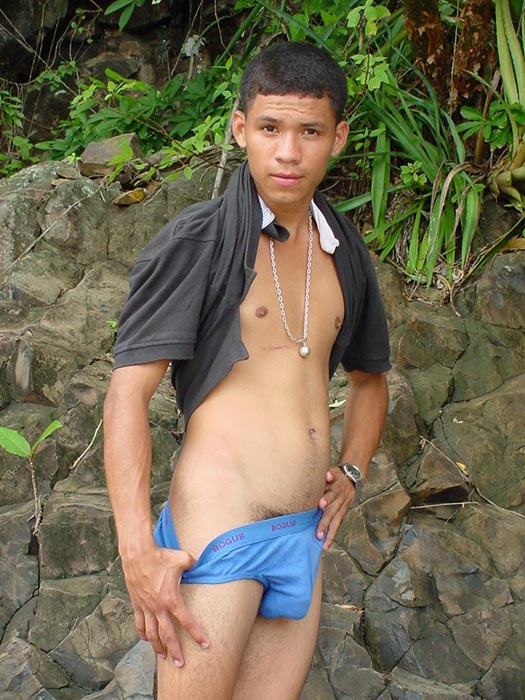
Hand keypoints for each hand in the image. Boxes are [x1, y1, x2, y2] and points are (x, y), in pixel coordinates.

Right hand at [121, 545, 208, 666]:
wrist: (138, 554)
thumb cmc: (161, 556)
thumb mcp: (183, 559)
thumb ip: (192, 564)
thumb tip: (196, 563)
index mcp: (171, 599)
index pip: (187, 621)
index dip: (197, 634)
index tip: (205, 644)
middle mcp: (158, 607)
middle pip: (167, 635)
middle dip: (175, 651)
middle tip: (180, 664)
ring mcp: (146, 607)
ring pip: (151, 633)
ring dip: (157, 646)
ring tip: (162, 656)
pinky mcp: (136, 603)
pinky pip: (139, 623)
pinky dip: (142, 633)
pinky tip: (145, 639)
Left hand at [317, 468, 355, 549]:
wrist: (352, 478)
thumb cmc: (337, 475)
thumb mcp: (334, 472)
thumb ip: (329, 475)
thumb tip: (326, 475)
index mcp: (337, 488)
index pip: (332, 494)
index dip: (327, 499)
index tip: (320, 504)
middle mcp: (340, 500)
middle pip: (332, 512)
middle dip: (325, 522)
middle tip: (318, 533)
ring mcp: (342, 508)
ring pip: (335, 521)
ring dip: (329, 532)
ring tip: (323, 542)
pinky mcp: (342, 513)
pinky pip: (337, 525)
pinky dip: (332, 535)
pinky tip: (326, 545)